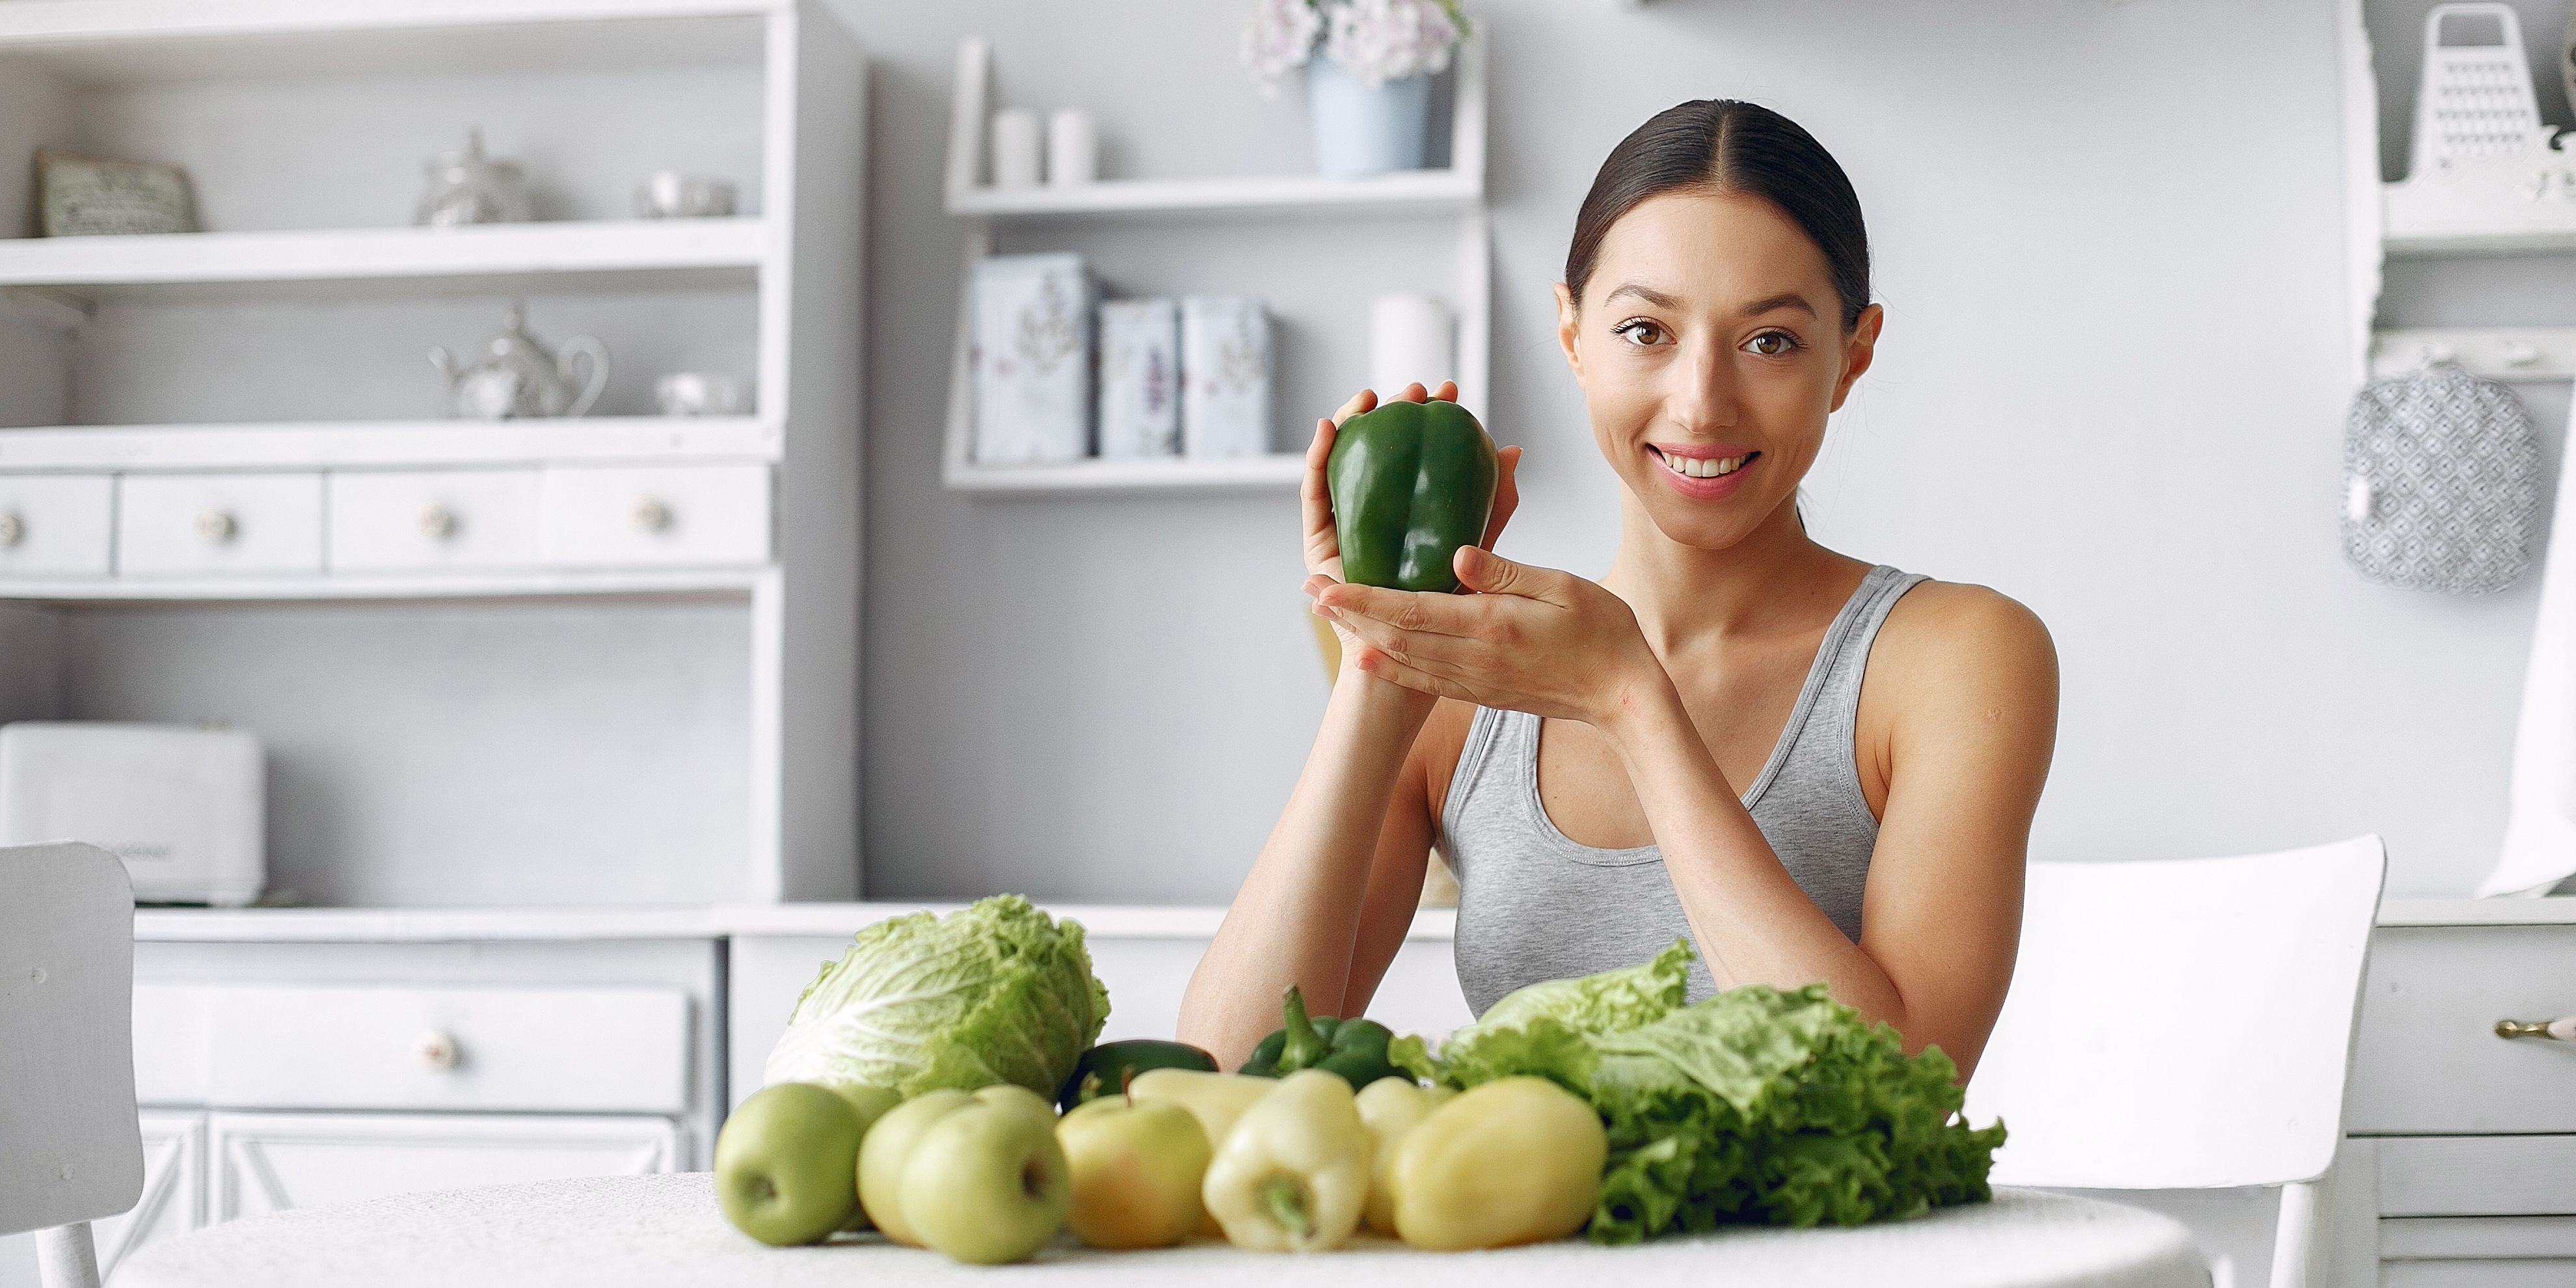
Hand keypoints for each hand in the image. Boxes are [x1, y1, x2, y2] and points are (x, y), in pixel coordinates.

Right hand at [1300, 381, 1522, 662]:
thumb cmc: (1446, 616)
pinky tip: (1328, 429)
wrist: (1408, 668)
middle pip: (1379, 452)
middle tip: (1417, 391)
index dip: (1433, 422)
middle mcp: (1375, 513)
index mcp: (1411, 511)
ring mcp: (1345, 525)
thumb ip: (1491, 505)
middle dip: (1394, 414)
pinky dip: (1317, 458)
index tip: (1452, 394)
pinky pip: (1313, 495)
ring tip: (1370, 398)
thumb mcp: (1476, 552)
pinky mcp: (1318, 543)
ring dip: (1352, 424)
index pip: (1418, 454)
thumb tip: (1513, 452)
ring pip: (1343, 464)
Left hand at [1308, 547, 1668, 729]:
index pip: (1411, 611)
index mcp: (1490, 626)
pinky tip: (1367, 658)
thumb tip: (1455, 553)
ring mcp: (1475, 681)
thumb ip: (1506, 572)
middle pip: (1394, 637)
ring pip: (1403, 660)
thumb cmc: (1603, 632)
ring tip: (1330, 618)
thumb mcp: (1563, 587)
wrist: (1622, 697)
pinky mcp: (1481, 694)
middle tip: (1310, 592)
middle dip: (1348, 615)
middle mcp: (1473, 659)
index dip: (1362, 599)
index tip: (1326, 583)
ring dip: (1361, 639)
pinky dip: (1390, 668)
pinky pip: (1424, 681)